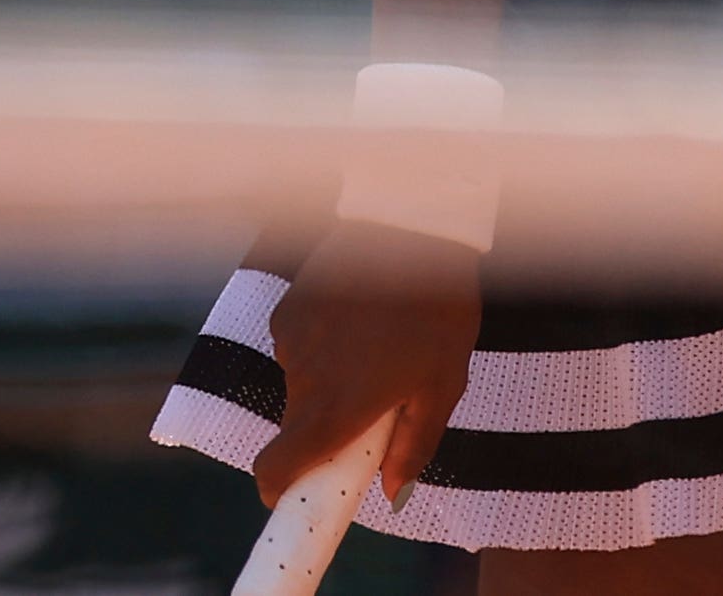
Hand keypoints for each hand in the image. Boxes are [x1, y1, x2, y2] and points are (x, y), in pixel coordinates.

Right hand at [254, 219, 481, 507]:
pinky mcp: (289, 309)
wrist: (416, 229)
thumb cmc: (441, 310)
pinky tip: (359, 316)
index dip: (280, 489)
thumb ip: (415, 443)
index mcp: (338, 407)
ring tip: (378, 343)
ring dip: (330, 378)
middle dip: (328, 425)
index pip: (277, 469)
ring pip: (302, 382)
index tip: (294, 493)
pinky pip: (299, 344)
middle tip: (375, 398)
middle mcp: (303, 379)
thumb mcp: (444, 383)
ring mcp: (290, 341)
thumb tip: (392, 493)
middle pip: (299, 426)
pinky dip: (323, 343)